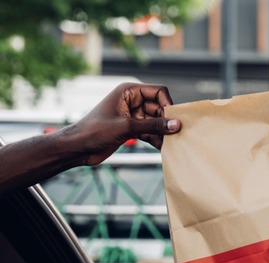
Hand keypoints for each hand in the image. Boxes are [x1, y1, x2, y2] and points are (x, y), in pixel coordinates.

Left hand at [66, 83, 180, 165]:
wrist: (77, 148)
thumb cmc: (95, 131)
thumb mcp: (127, 127)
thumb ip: (153, 125)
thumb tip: (176, 124)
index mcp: (129, 92)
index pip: (158, 92)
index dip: (168, 104)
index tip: (174, 120)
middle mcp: (132, 101)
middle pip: (159, 108)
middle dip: (167, 121)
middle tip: (176, 135)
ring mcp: (132, 116)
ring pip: (156, 121)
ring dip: (163, 132)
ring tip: (170, 144)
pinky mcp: (132, 129)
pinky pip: (150, 131)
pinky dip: (156, 139)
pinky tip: (162, 149)